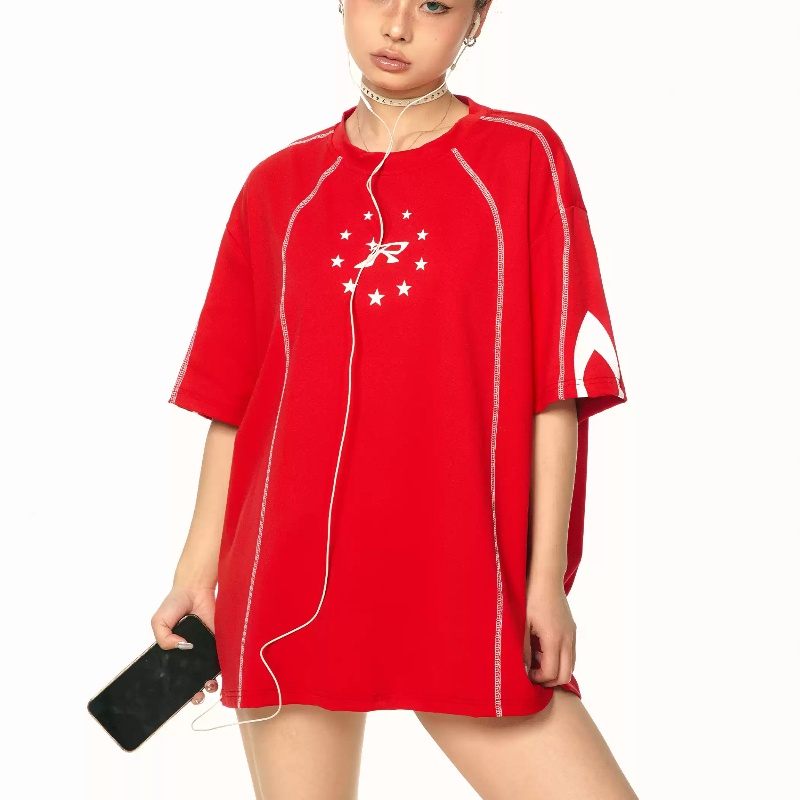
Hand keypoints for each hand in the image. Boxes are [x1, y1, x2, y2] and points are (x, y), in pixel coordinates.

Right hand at [151, 585, 218, 704]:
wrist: (195, 589)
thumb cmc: (175, 604)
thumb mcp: (159, 621)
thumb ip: (163, 638)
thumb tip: (181, 646)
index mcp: (174, 651)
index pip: (175, 675)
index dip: (177, 688)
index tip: (180, 697)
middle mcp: (190, 653)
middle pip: (193, 678)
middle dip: (195, 691)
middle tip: (197, 696)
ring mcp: (205, 648)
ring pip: (208, 671)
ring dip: (209, 683)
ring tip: (209, 687)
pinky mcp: (218, 641)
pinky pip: (221, 657)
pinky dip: (223, 668)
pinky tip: (221, 675)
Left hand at [523, 579, 576, 687]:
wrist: (546, 578)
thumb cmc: (531, 598)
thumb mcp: (522, 624)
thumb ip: (523, 648)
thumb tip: (524, 668)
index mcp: (553, 638)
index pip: (551, 672)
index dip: (539, 679)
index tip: (527, 674)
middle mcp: (567, 639)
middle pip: (565, 675)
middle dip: (550, 680)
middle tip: (534, 675)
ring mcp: (572, 634)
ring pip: (571, 665)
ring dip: (557, 670)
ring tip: (538, 661)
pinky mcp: (572, 629)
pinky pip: (571, 653)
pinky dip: (561, 659)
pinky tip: (544, 650)